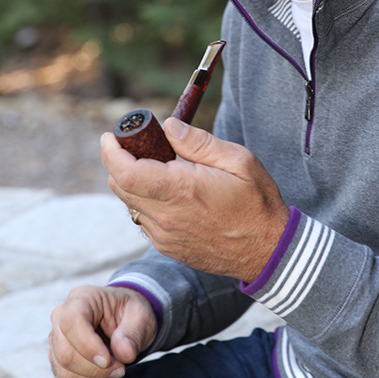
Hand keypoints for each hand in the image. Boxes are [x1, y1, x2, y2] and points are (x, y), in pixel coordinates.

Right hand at [48, 284, 157, 377]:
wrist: (125, 320)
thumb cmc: (131, 313)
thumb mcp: (141, 316)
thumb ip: (133, 332)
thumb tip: (124, 353)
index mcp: (81, 299)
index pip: (71, 323)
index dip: (88, 346)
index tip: (109, 360)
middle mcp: (61, 318)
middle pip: (64, 353)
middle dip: (95, 370)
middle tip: (122, 368)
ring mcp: (56, 341)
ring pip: (64, 374)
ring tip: (117, 374)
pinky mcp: (58, 362)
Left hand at [101, 117, 290, 282]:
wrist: (267, 250)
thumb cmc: (257, 202)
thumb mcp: (238, 161)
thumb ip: (199, 142)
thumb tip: (168, 127)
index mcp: (181, 190)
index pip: (125, 172)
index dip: (111, 151)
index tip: (111, 136)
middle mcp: (166, 216)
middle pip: (119, 186)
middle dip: (119, 161)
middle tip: (137, 145)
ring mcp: (164, 235)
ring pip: (129, 203)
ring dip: (133, 181)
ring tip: (158, 166)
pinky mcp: (168, 246)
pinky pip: (144, 218)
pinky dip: (146, 200)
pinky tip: (169, 191)